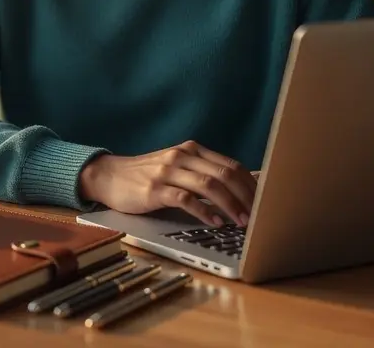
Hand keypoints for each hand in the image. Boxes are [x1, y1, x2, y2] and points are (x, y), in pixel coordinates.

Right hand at [77, 141, 256, 225]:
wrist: (108, 175)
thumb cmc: (146, 175)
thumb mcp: (176, 167)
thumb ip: (202, 173)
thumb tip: (238, 192)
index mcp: (191, 150)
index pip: (231, 165)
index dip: (251, 184)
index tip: (265, 202)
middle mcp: (182, 156)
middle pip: (225, 173)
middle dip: (247, 196)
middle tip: (259, 216)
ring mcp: (167, 171)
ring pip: (209, 185)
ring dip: (230, 205)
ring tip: (242, 222)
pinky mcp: (154, 189)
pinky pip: (185, 199)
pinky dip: (203, 211)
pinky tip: (214, 222)